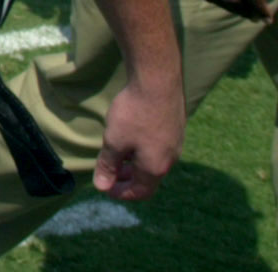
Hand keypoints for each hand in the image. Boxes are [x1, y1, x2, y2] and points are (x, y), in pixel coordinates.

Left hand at [94, 74, 182, 200]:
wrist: (158, 82)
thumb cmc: (134, 114)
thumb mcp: (114, 141)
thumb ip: (108, 165)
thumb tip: (102, 186)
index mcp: (155, 167)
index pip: (141, 192)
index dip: (121, 193)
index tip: (105, 187)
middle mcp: (170, 159)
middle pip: (148, 179)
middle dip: (127, 179)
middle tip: (109, 172)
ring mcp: (175, 143)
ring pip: (153, 162)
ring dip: (135, 164)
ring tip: (117, 155)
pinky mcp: (175, 128)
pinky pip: (158, 148)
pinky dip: (143, 151)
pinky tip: (131, 137)